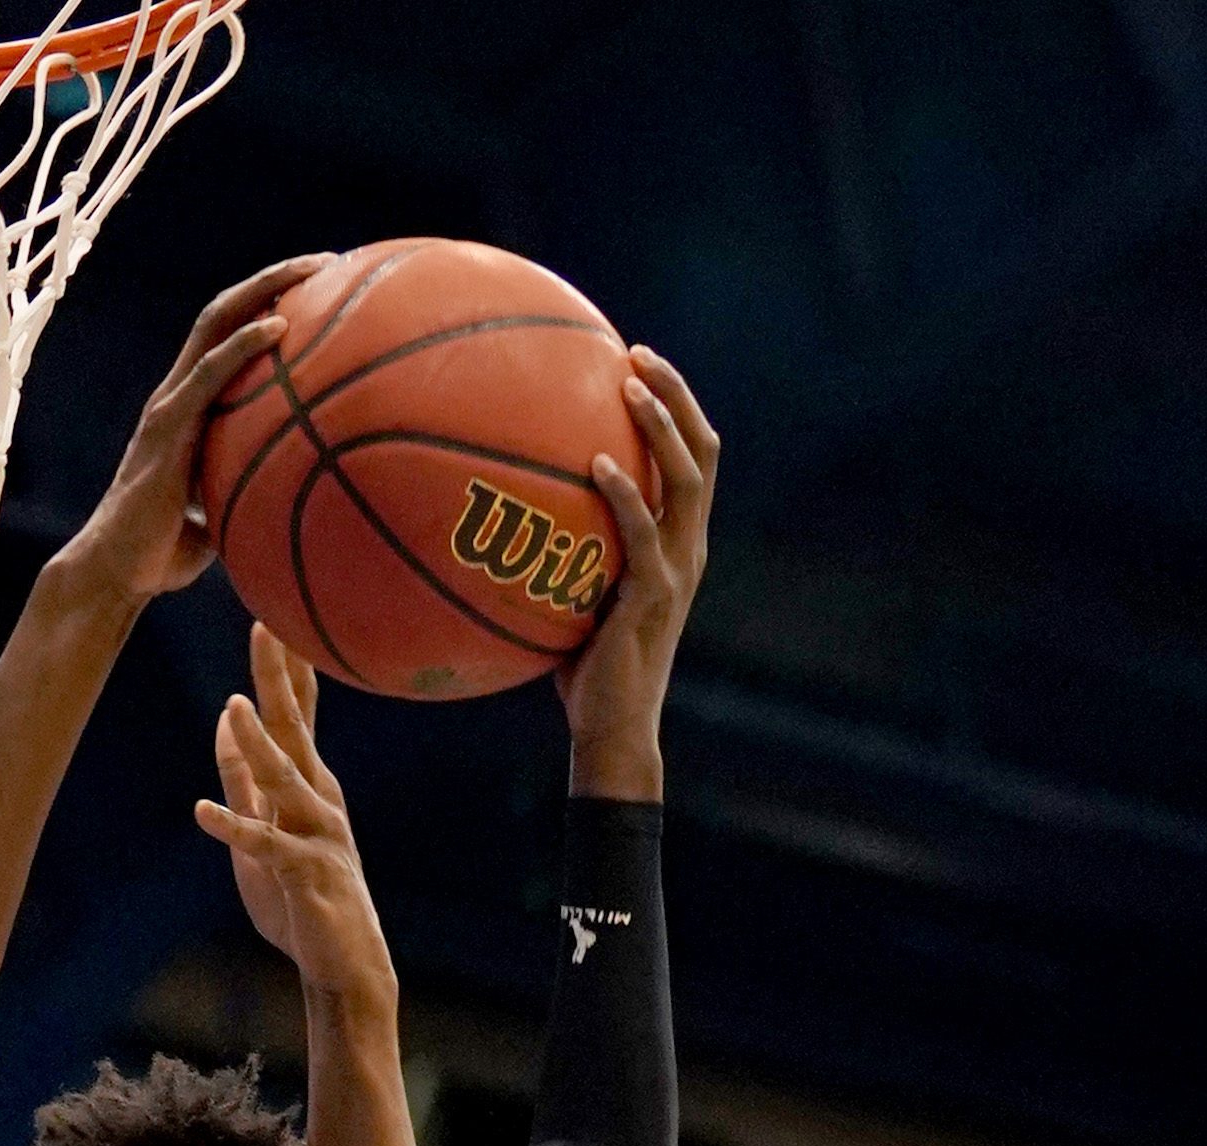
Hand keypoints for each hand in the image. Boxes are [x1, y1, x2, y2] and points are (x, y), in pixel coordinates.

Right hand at [70, 256, 328, 606]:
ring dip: (265, 289)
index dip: (264, 307)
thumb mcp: (217, 516)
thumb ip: (244, 494)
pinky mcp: (167, 426)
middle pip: (223, 315)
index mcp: (186, 410)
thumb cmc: (162, 557)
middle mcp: (175, 395)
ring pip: (216, 324)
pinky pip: (210, 373)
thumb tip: (291, 506)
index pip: (224, 340)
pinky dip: (245, 345)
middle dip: (273, 279)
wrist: (114, 575)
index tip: (316, 293)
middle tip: (325, 262)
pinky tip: (281, 326)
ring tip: (315, 270)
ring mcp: (169, 406)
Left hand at [195, 624, 393, 1002]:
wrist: (343, 965)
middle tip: (266, 623)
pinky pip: (267, 847)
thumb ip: (243, 778)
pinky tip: (203, 812)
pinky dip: (235, 829)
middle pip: (296, 728)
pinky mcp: (306, 876)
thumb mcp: (261, 828)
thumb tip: (226, 719)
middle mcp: (319, 799)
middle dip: (278, 678)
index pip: (298, 712)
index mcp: (309, 784)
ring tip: (234, 708)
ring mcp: (317, 836)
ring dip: (259, 745)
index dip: (283, 665)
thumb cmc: (301, 897)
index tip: (272, 610)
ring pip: (286, 781)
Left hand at [559, 344, 718, 800]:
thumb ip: (565, 553)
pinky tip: (598, 464)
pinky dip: (625, 493)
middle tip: (637, 354)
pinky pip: (643, 532)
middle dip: (675, 395)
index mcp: (680, 545)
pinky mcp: (654, 597)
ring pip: (686, 479)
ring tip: (629, 385)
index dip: (677, 408)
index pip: (694, 461)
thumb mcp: (577, 599)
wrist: (612, 731)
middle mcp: (689, 549)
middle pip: (703, 452)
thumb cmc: (586, 674)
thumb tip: (504, 517)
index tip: (638, 365)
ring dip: (661, 426)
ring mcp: (677, 572)